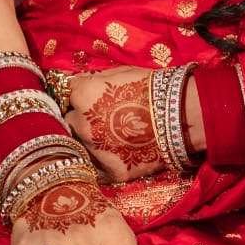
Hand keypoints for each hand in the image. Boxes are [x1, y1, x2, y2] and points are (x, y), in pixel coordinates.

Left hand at [65, 66, 204, 182]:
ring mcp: (96, 150)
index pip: (65, 97)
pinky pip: (98, 166)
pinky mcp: (112, 171)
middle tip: (99, 119)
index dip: (76, 98)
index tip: (85, 100)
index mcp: (81, 96)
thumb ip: (88, 80)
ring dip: (89, 142)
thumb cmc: (148, 87)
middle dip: (80, 120)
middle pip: (70, 123)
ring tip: (110, 136)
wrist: (179, 115)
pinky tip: (116, 152)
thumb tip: (70, 82)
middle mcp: (83, 125)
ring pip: (81, 146)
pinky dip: (103, 160)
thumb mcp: (115, 73)